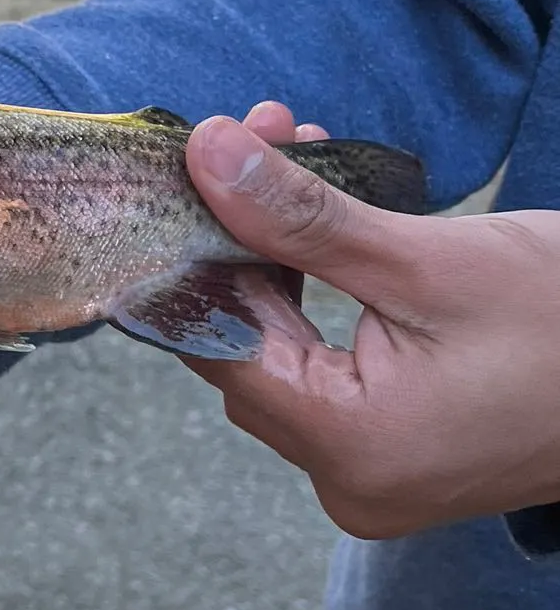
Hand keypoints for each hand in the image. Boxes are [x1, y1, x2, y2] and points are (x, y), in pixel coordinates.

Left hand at [182, 107, 559, 538]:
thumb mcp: (428, 258)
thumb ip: (301, 214)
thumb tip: (203, 151)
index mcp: (351, 448)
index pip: (213, 343)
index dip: (186, 250)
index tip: (180, 166)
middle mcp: (348, 476)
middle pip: (241, 337)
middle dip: (236, 230)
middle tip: (250, 134)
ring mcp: (370, 467)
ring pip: (277, 339)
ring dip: (273, 244)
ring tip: (286, 146)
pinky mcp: (392, 442)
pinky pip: (319, 356)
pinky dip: (309, 281)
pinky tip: (315, 206)